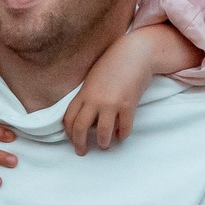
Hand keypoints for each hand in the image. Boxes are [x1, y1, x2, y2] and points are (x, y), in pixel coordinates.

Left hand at [63, 22, 192, 152]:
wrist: (136, 53)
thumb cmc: (114, 63)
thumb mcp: (93, 79)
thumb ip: (87, 96)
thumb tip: (86, 116)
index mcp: (83, 93)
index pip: (68, 118)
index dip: (68, 133)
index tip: (72, 139)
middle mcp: (94, 100)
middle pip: (80, 129)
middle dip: (79, 144)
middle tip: (82, 152)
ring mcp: (111, 103)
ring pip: (102, 133)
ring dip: (103, 143)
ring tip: (105, 145)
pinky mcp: (128, 105)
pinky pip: (124, 128)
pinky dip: (123, 135)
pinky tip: (121, 135)